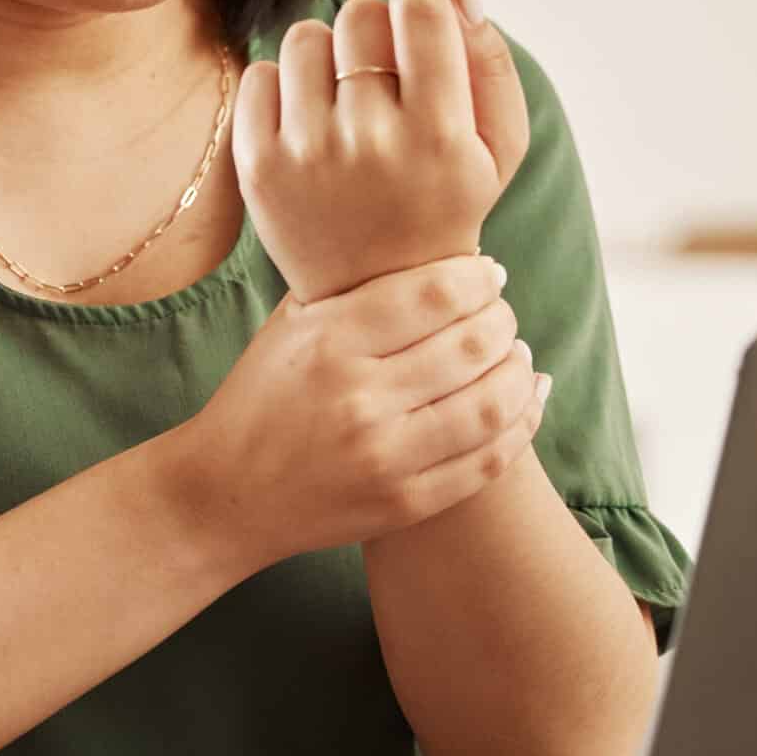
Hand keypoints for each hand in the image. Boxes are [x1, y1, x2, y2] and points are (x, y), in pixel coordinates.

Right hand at [158, 254, 547, 580]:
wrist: (227, 492)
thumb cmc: (261, 396)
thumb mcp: (290, 325)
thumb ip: (353, 288)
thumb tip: (433, 252)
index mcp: (330, 341)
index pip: (436, 294)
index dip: (479, 278)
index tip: (489, 273)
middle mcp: (360, 397)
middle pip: (473, 344)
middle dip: (504, 320)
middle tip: (504, 313)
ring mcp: (385, 456)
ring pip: (491, 403)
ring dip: (519, 370)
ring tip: (518, 353)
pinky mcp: (403, 503)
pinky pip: (487, 461)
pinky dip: (522, 423)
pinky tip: (530, 396)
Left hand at [233, 0, 530, 301]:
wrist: (376, 292)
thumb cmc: (445, 202)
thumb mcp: (497, 146)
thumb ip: (489, 61)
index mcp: (440, 135)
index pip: (420, 13)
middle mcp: (372, 142)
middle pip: (359, 16)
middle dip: (374, 28)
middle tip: (382, 68)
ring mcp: (308, 154)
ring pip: (305, 37)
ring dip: (326, 55)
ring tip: (344, 98)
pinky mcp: (258, 165)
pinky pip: (260, 74)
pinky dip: (283, 86)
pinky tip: (308, 121)